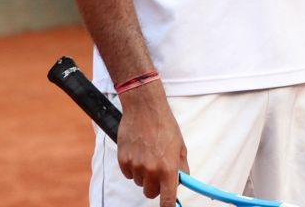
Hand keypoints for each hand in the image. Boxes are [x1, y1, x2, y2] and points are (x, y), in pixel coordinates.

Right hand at [116, 87, 187, 206]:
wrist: (144, 107)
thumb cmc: (165, 125)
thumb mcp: (180, 146)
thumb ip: (181, 167)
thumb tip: (181, 181)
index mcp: (168, 168)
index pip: (167, 199)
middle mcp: (151, 170)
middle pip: (150, 193)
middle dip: (155, 186)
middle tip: (157, 171)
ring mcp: (136, 165)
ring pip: (139, 182)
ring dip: (143, 174)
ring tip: (147, 154)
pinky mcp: (123, 160)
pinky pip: (128, 173)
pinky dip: (132, 166)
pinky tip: (137, 151)